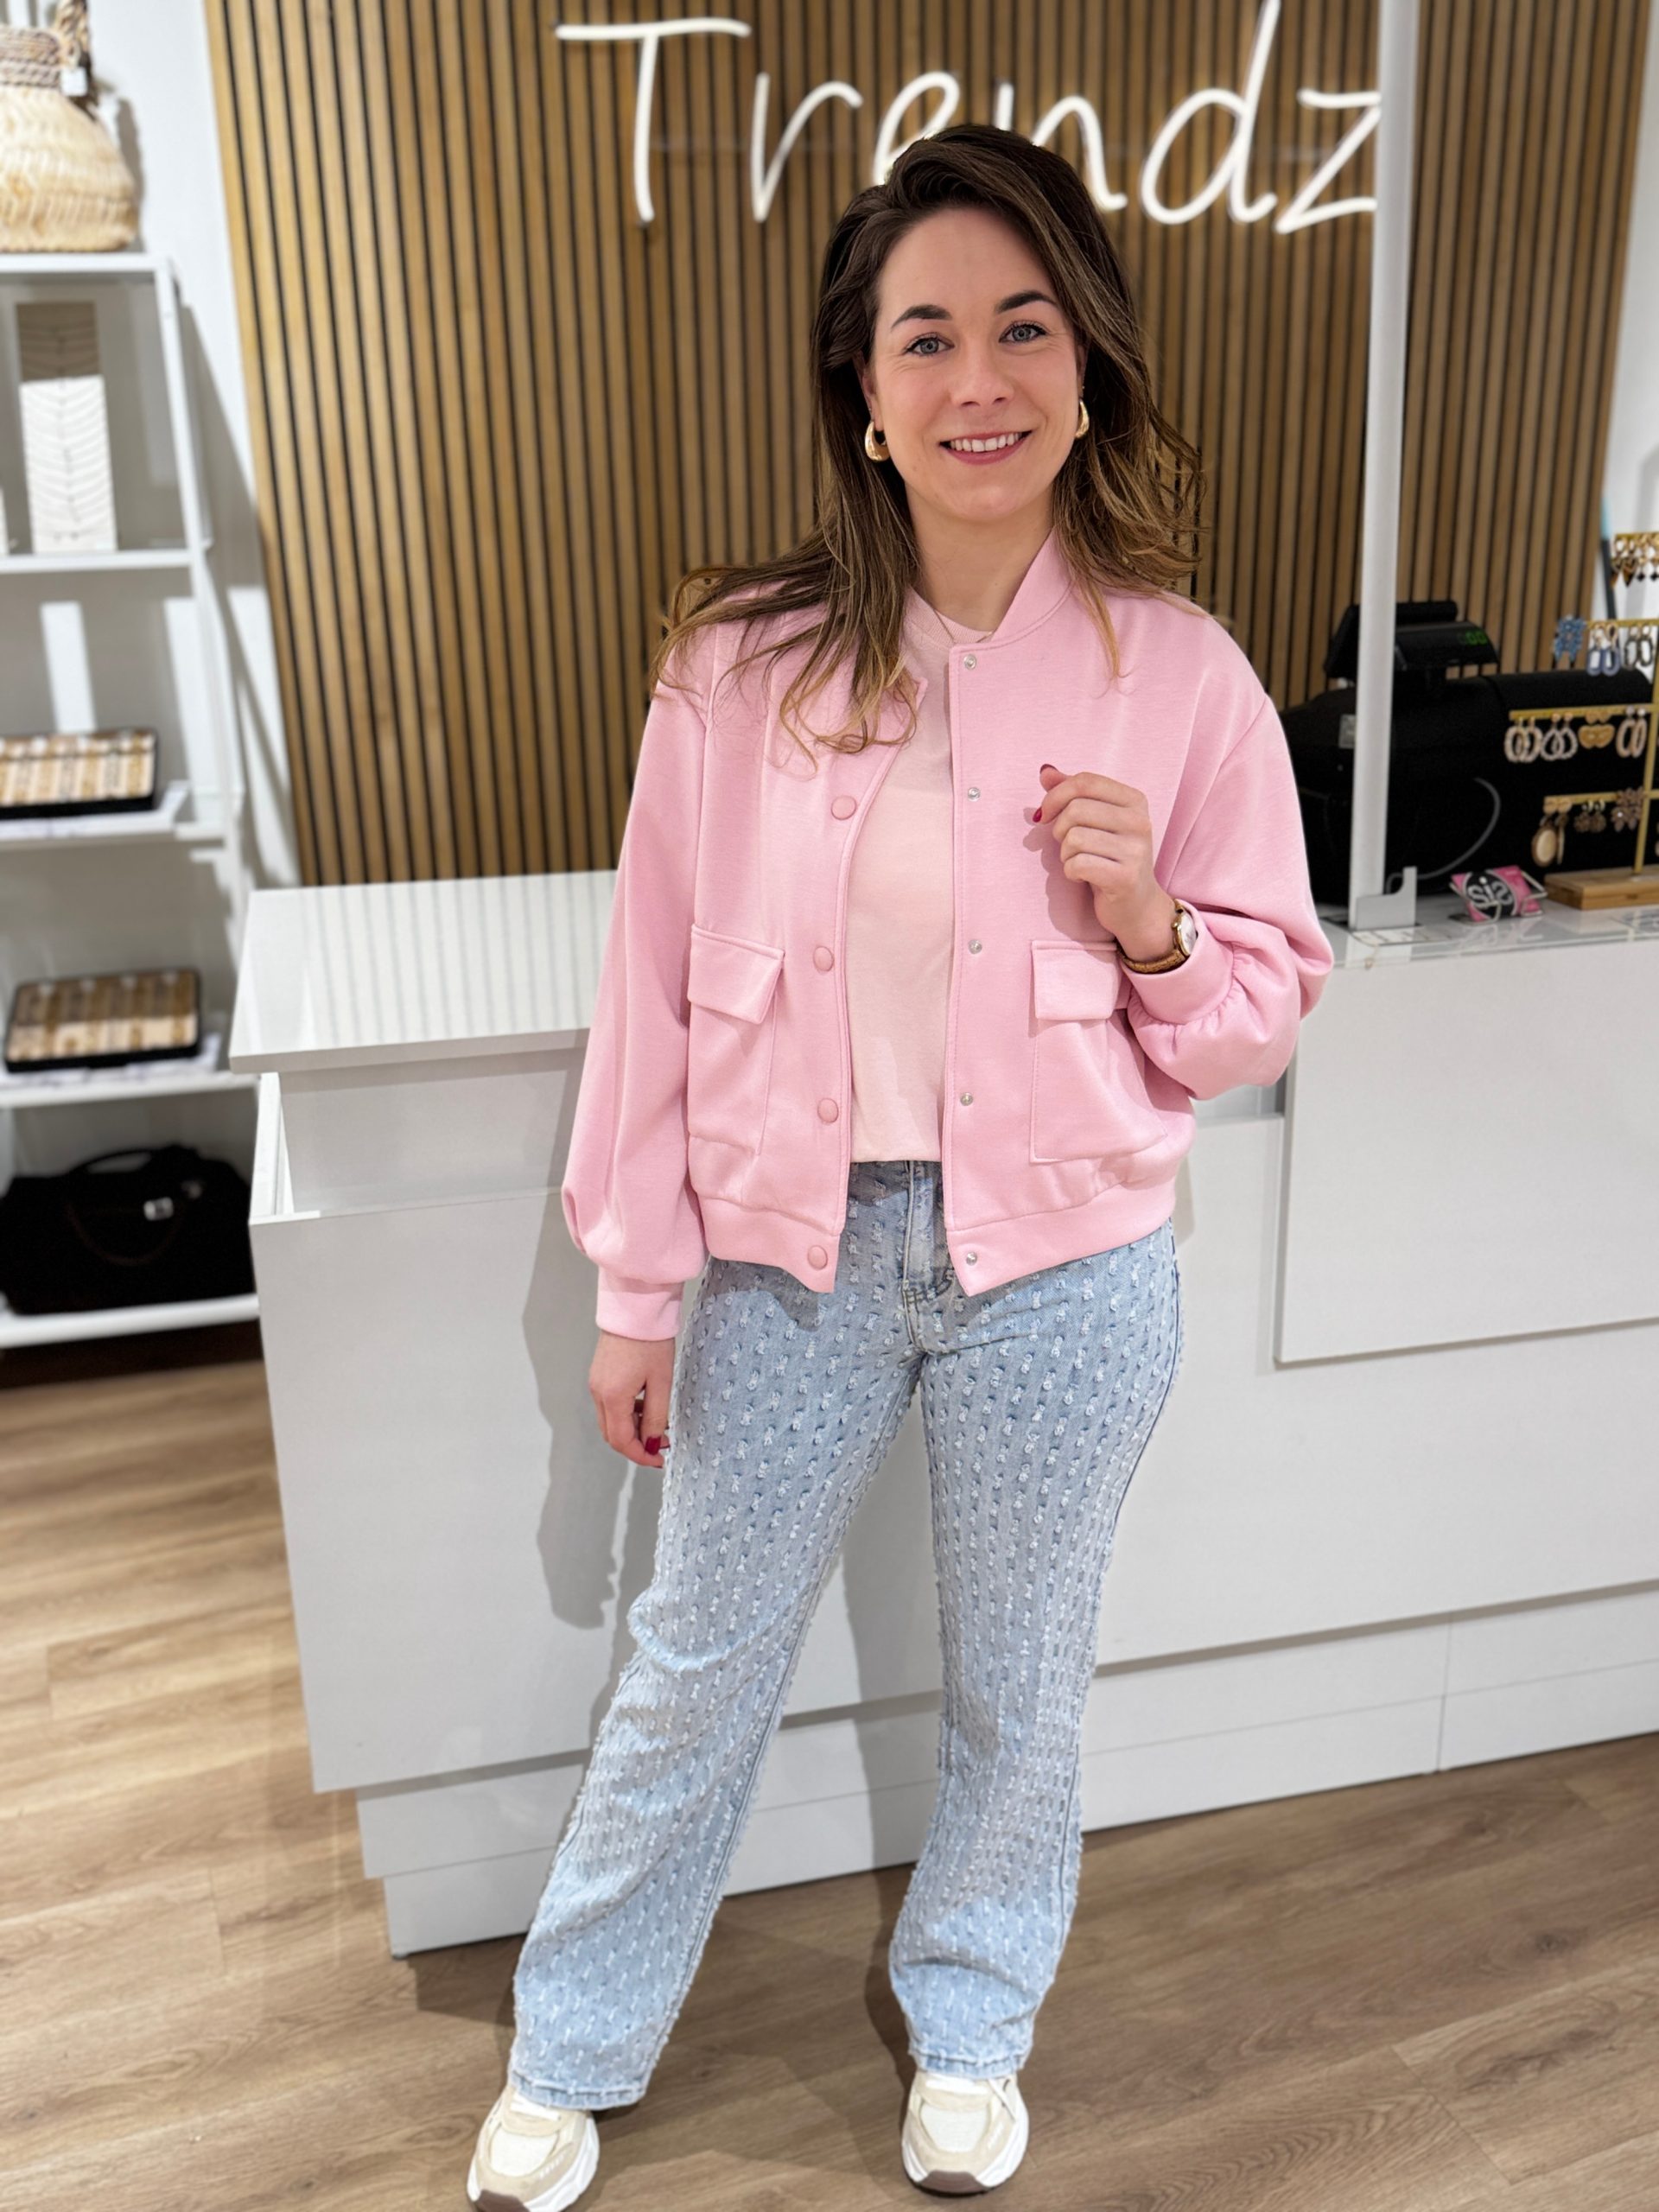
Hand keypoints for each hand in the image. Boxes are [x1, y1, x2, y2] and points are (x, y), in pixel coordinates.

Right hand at [590, 1329, 675, 1468]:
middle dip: (636, 1445)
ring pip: (610, 1421)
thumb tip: (653, 1443)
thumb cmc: (652, 1342)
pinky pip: (609, 1405)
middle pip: (612, 1434)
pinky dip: (626, 1414)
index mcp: (613, 1397)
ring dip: (632, 1429)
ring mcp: (596, 1384)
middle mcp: (598, 1393)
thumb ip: (656, 1416)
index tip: (660, 1459)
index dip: (641, 1455)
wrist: (635, 1307)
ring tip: (659, 1425)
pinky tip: (646, 1407)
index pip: (622, 1440)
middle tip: (662, 1444)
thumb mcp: (661, 1382)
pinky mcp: (599, 1375)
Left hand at [1034, 763, 1176, 960]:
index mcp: (1134, 800)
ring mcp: (1136, 850)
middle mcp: (1140, 822)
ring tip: (1078, 861)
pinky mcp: (1126, 877)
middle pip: (1076, 809)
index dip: (1056, 795)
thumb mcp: (1096, 821)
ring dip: (1065, 854)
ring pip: (1074, 838)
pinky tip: (1083, 877)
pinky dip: (1070, 872)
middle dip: (1059, 829)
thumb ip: (1072, 794)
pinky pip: (1077, 864)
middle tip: (1067, 845)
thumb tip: (1044, 771)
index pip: (1085, 781)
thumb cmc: (1110, 858)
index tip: (1046, 814)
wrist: (1136, 906)